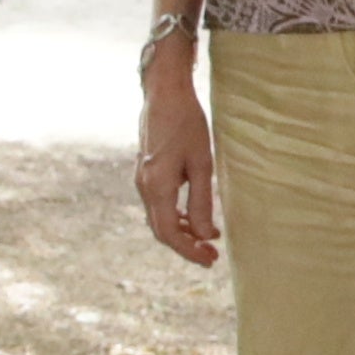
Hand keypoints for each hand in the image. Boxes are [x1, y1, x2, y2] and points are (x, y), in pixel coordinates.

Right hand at [135, 60, 218, 264]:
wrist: (164, 94)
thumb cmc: (186, 124)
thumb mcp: (201, 164)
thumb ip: (202, 201)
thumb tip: (206, 235)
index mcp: (157, 187)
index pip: (170, 233)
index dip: (189, 251)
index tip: (210, 260)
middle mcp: (144, 187)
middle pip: (161, 229)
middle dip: (186, 246)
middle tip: (212, 256)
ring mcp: (142, 179)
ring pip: (160, 217)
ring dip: (183, 231)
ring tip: (209, 238)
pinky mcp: (146, 171)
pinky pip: (158, 203)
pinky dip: (176, 215)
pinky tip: (195, 215)